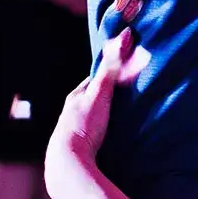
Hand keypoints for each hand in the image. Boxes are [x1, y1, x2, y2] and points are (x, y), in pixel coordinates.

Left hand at [45, 29, 136, 193]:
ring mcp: (74, 132)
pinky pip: (95, 137)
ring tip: (123, 119)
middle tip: (128, 96)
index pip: (94, 81)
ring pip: (93, 119)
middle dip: (109, 98)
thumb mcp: (101, 92)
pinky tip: (112, 140)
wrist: (69, 163)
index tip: (125, 73)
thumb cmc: (84, 125)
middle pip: (93, 100)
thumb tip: (124, 35)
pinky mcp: (79, 150)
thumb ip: (112, 67)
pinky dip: (104, 134)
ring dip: (106, 118)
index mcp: (75, 97)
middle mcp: (71, 112)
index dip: (110, 76)